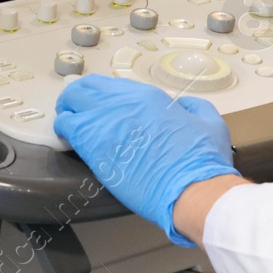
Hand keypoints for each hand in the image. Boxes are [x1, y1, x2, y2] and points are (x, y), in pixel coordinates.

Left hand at [54, 75, 239, 245]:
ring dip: (67, 112)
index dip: (102, 93)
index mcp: (148, 96)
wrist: (191, 188)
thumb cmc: (202, 158)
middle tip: (75, 108)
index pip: (111, 85)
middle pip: (84, 89)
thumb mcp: (209, 121)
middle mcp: (122, 105)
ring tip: (68, 124)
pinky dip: (64, 131)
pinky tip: (67, 139)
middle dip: (76, 96)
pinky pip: (67, 131)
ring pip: (70, 106)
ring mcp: (105, 126)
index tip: (101, 104)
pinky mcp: (95, 152)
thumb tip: (182, 106)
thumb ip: (192, 107)